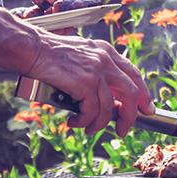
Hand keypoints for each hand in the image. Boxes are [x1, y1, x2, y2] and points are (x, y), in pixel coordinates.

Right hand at [0, 8, 154, 136]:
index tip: (146, 109)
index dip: (143, 94)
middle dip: (130, 115)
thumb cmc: (49, 55)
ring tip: (88, 129)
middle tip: (123, 129)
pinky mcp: (85, 83)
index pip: (133, 74)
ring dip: (100, 124)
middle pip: (130, 92)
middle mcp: (105, 59)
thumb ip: (96, 71)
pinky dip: (85, 121)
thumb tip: (107, 100)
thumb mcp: (80, 56)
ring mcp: (96, 71)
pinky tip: (76, 122)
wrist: (30, 48)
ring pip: (109, 107)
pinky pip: (92, 111)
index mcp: (106, 52)